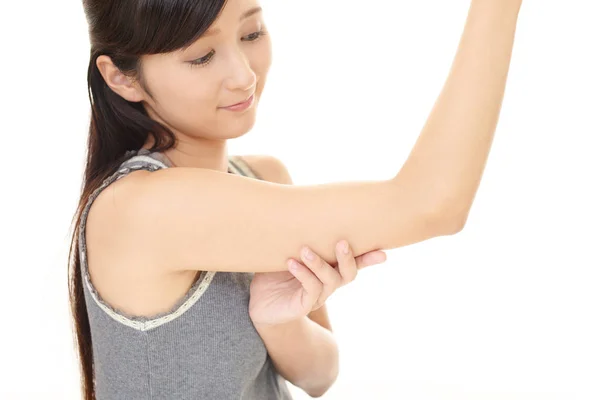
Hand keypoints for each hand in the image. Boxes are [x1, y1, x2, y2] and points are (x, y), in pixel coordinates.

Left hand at [249, 240, 386, 325]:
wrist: (257, 302)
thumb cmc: (274, 273)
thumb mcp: (286, 251)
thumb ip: (297, 236)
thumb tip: (299, 206)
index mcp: (328, 270)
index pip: (353, 263)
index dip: (368, 258)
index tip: (383, 251)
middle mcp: (327, 284)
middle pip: (349, 274)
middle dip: (348, 258)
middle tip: (341, 242)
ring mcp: (317, 296)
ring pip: (330, 280)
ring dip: (319, 263)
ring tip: (304, 250)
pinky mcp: (304, 306)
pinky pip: (310, 289)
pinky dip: (303, 274)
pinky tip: (291, 263)